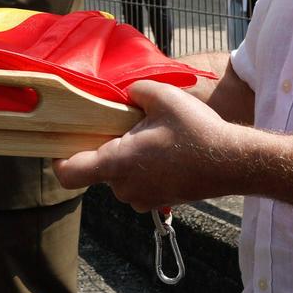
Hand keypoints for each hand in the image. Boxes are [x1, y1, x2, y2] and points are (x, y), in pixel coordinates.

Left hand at [55, 80, 248, 208]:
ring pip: (119, 175)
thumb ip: (134, 91)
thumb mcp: (163, 97)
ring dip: (128, 158)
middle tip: (129, 125)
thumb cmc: (197, 132)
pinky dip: (145, 168)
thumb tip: (125, 94)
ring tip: (155, 137)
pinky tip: (167, 151)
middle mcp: (123, 188)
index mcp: (117, 164)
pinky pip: (138, 182)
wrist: (233, 163)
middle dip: (107, 147)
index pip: (69, 173)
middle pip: (97, 169)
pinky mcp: (158, 201)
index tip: (63, 142)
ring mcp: (141, 198)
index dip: (58, 158)